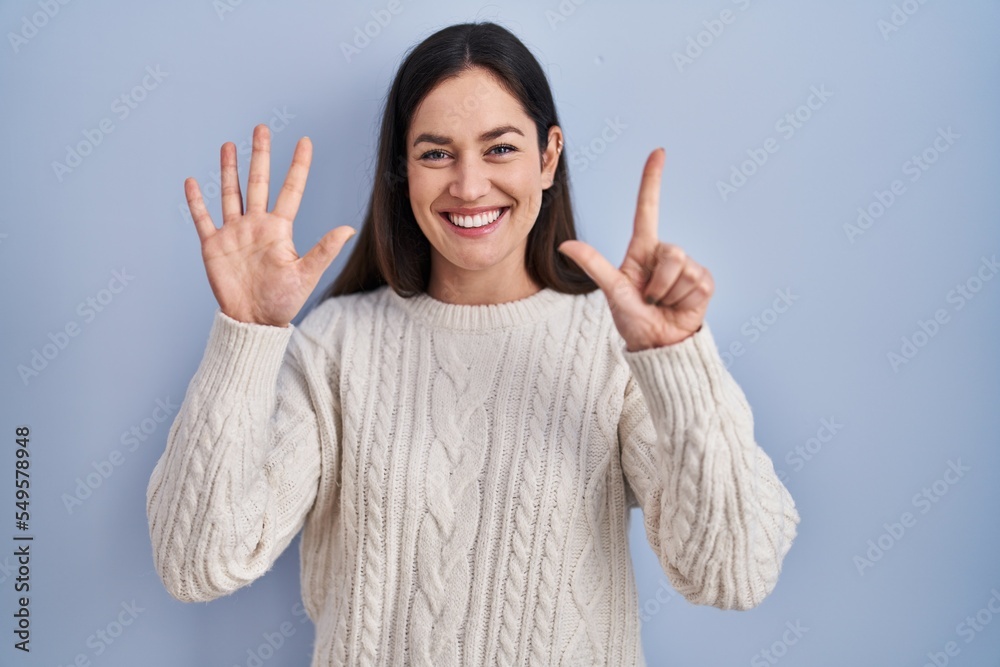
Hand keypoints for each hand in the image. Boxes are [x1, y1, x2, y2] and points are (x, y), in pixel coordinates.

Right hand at [185, 124, 356, 326]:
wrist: (254, 321)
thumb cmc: (283, 301)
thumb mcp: (306, 274)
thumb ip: (324, 250)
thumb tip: (349, 229)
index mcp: (279, 229)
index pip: (290, 189)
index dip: (298, 165)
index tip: (305, 141)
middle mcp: (256, 224)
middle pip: (258, 182)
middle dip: (260, 155)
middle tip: (261, 128)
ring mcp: (234, 233)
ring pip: (231, 193)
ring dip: (229, 169)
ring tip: (229, 144)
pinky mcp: (214, 246)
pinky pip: (203, 219)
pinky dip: (197, 201)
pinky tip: (192, 181)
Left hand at [557, 148, 713, 350]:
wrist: (659, 344)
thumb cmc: (633, 319)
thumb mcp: (612, 291)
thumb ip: (594, 265)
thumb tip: (565, 245)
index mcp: (642, 250)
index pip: (647, 209)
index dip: (651, 180)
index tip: (658, 152)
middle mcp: (666, 254)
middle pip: (671, 250)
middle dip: (657, 281)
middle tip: (649, 298)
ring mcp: (688, 267)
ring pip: (682, 266)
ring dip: (668, 292)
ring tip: (662, 303)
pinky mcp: (704, 282)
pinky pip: (696, 280)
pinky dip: (683, 298)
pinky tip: (680, 307)